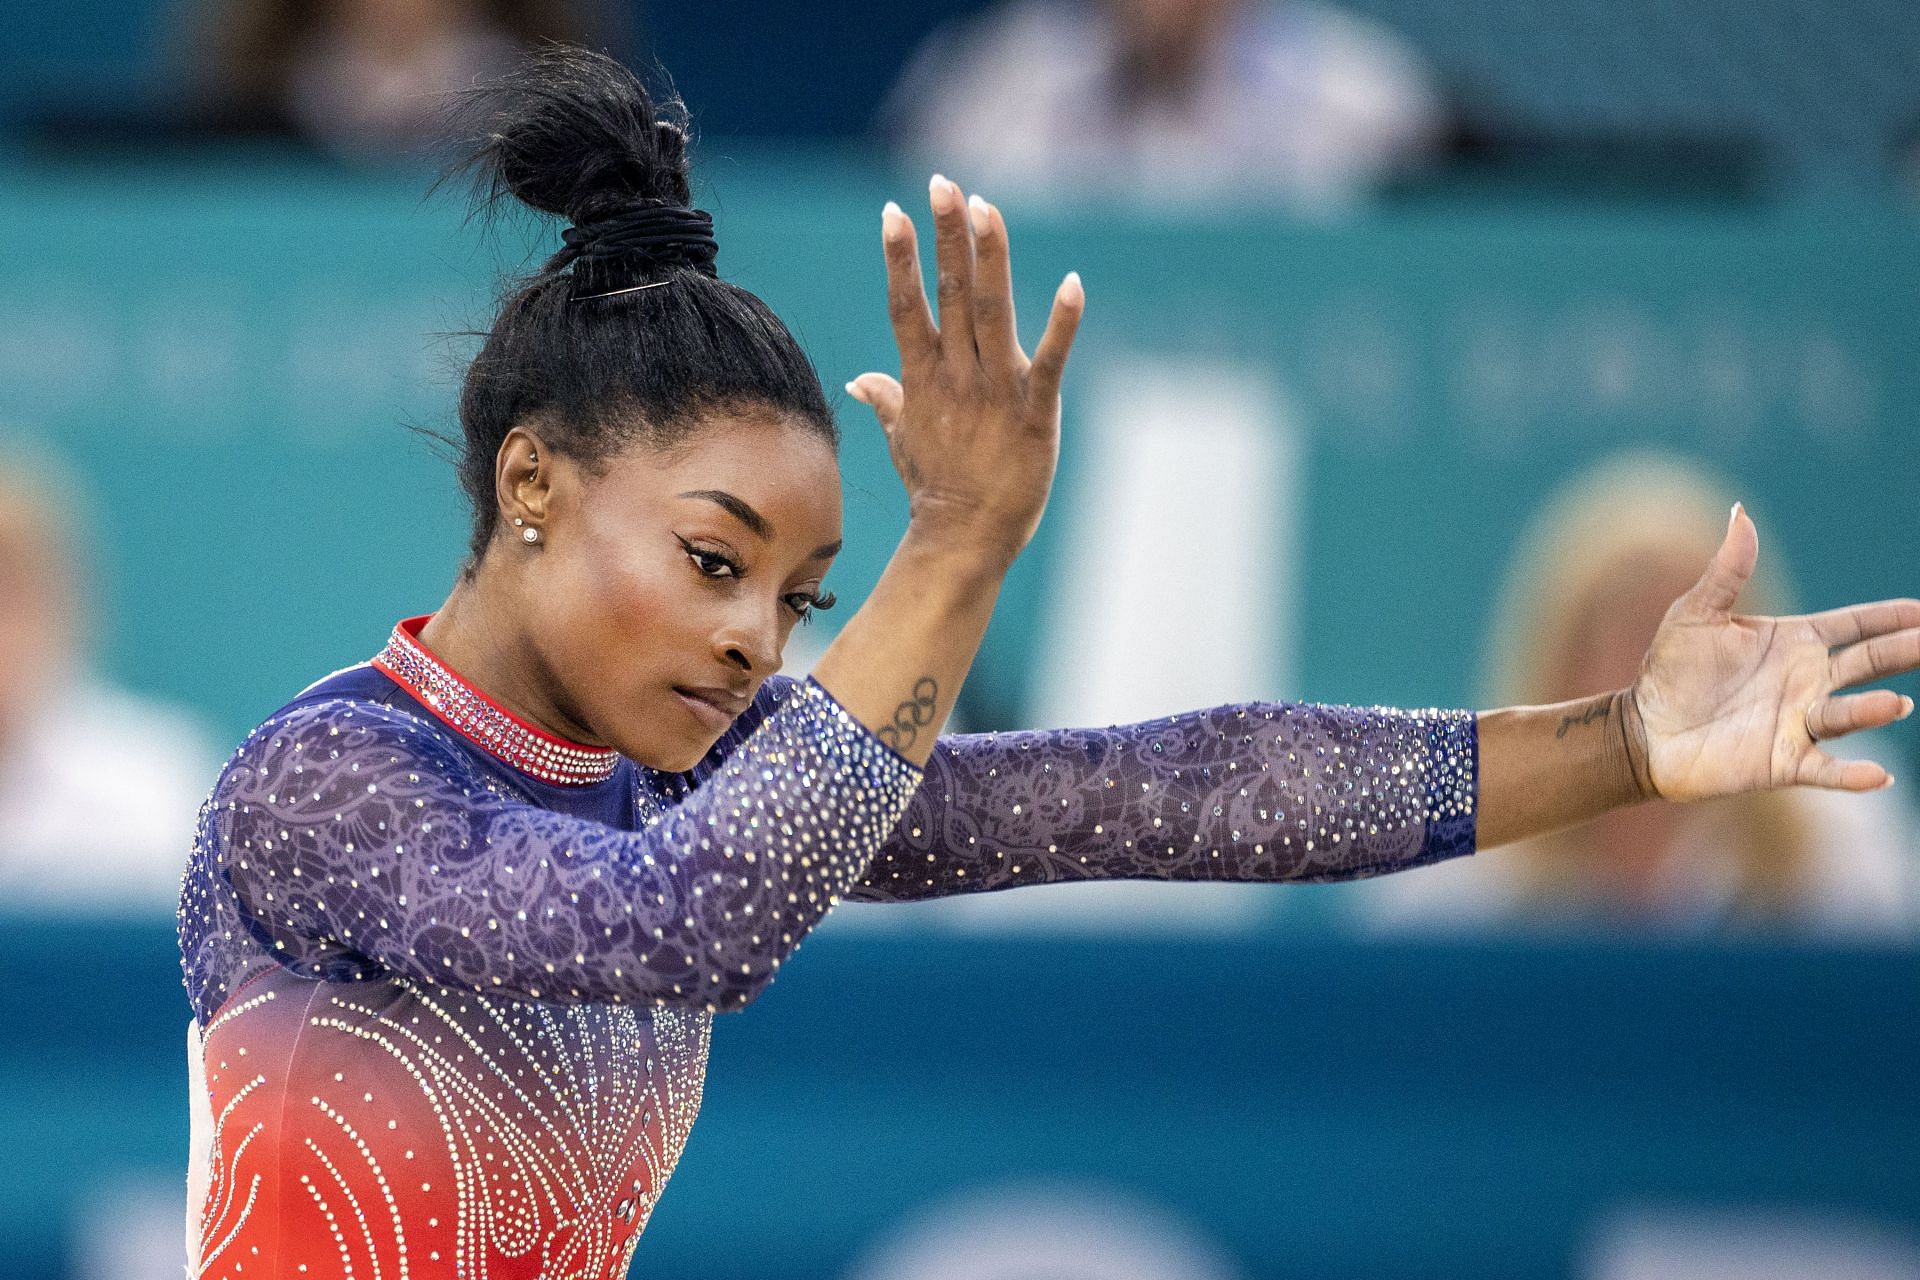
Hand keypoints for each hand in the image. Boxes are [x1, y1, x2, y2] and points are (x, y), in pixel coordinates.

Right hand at [847, 174, 1084, 567]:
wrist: (967, 536)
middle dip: (945, 236)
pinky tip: (1073, 283)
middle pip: (948, 293)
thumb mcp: (904, 438)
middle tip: (942, 183)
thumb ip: (886, 400)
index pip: (906, 305)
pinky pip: (1050, 360)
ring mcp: (996, 392)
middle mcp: (957, 376)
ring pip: (991, 312)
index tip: (893, 211)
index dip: (900, 257)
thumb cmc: (937, 488)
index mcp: (923, 378)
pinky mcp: (1036, 412)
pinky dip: (1062, 322)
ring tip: (985, 207)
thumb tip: (860, 381)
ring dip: (989, 258)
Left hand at [1627, 503, 1919, 801]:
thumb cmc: (1671, 670)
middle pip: (1867, 664)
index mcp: (1793, 642)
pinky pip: (1825, 769)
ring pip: (1848, 714)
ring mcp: (1798, 722)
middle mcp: (1806, 682)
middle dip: (1901, 652)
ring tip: (1897, 703)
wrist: (1644, 730)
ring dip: (1872, 710)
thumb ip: (1727, 570)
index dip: (1890, 618)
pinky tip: (1878, 776)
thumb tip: (1740, 513)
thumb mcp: (1697, 614)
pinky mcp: (1783, 761)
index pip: (1854, 626)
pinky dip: (1851, 775)